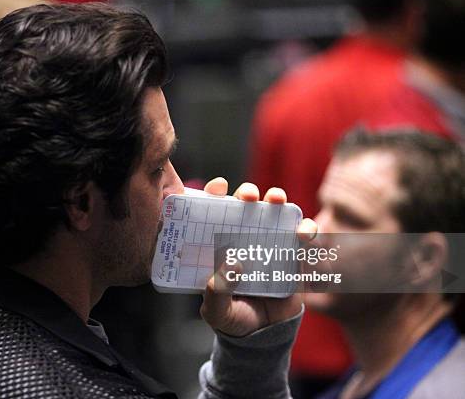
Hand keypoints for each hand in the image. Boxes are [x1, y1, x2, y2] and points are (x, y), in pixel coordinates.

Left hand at [199, 178, 316, 336]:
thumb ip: (217, 293)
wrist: (261, 338)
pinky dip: (309, 236)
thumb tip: (230, 264)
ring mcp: (272, 245)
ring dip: (284, 206)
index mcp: (221, 243)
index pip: (215, 211)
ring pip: (279, 216)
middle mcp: (245, 238)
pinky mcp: (294, 259)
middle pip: (248, 205)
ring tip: (282, 208)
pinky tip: (306, 238)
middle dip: (250, 193)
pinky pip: (305, 243)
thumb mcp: (217, 311)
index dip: (216, 193)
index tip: (219, 187)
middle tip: (250, 197)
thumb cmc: (232, 319)